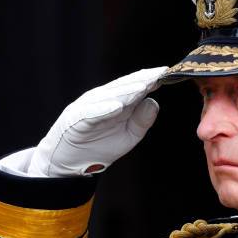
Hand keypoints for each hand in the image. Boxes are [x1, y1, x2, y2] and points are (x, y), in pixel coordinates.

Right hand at [28, 67, 168, 176]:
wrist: (70, 164)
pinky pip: (90, 113)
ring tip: (143, 86)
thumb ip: (142, 120)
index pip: (134, 86)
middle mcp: (102, 100)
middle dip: (142, 80)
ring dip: (126, 91)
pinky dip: (103, 109)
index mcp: (115, 101)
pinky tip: (117, 106)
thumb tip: (155, 102)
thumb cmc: (99, 147)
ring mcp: (87, 108)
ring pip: (109, 97)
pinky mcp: (76, 121)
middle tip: (159, 73)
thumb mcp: (128, 136)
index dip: (150, 79)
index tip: (167, 73)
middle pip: (124, 87)